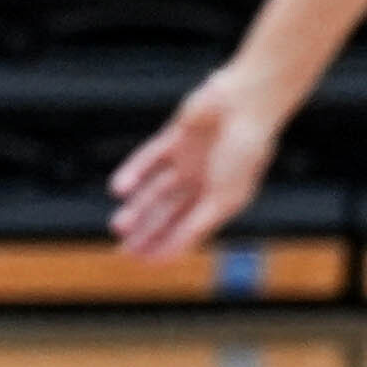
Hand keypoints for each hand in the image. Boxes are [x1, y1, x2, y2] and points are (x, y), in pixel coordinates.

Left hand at [108, 70, 285, 262]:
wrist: (247, 104)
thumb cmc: (244, 153)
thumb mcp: (221, 198)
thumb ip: (196, 226)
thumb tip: (170, 253)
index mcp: (223, 198)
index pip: (190, 228)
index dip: (169, 245)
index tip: (146, 262)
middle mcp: (205, 180)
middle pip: (170, 212)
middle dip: (149, 232)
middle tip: (125, 250)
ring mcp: (190, 158)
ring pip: (157, 189)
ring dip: (138, 209)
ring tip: (119, 226)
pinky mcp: (176, 137)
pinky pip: (149, 158)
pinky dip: (133, 173)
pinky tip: (119, 190)